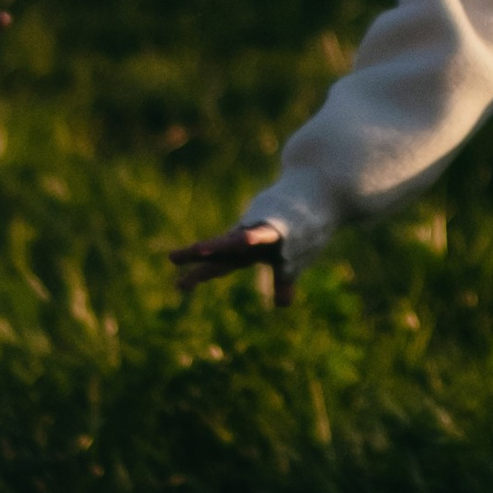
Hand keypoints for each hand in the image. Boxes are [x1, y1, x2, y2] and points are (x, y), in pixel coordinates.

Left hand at [169, 221, 293, 308]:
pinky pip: (268, 232)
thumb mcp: (294, 257)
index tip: (179, 284)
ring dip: (219, 246)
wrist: (320, 187)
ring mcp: (265, 232)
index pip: (220, 264)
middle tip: (172, 259)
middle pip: (221, 254)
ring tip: (198, 249)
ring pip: (238, 241)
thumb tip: (283, 304)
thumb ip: (284, 281)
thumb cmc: (305, 223)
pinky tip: (245, 238)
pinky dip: (257, 237)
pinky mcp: (283, 226)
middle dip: (201, 264)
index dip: (200, 273)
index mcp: (250, 249)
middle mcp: (252, 240)